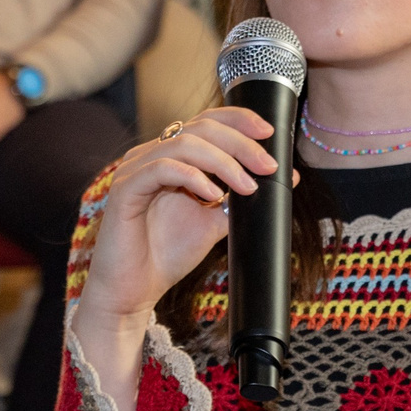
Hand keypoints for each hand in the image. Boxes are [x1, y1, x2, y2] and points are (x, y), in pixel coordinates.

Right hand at [75, 106, 279, 329]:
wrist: (134, 290)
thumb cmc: (167, 254)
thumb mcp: (214, 222)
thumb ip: (241, 198)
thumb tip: (285, 178)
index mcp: (172, 156)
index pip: (207, 122)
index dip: (239, 120)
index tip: (269, 133)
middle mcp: (152, 154)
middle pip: (201, 128)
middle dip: (240, 143)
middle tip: (268, 166)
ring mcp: (136, 169)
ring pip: (184, 143)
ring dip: (223, 162)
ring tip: (247, 185)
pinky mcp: (125, 188)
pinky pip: (162, 168)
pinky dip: (192, 177)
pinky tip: (212, 195)